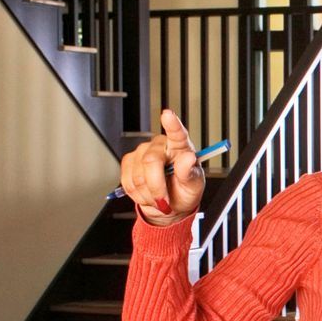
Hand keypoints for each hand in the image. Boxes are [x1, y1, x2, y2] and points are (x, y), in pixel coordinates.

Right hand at [120, 109, 205, 225]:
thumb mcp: (194, 186)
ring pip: (138, 176)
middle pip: (151, 162)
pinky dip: (137, 195)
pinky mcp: (128, 162)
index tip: (167, 115)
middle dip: (157, 187)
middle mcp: (160, 145)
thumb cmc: (184, 191)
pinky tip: (147, 194)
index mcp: (180, 147)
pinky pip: (127, 182)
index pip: (177, 134)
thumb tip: (188, 158)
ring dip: (148, 194)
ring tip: (158, 197)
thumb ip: (189, 173)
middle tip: (165, 200)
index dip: (172, 124)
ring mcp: (142, 152)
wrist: (168, 205)